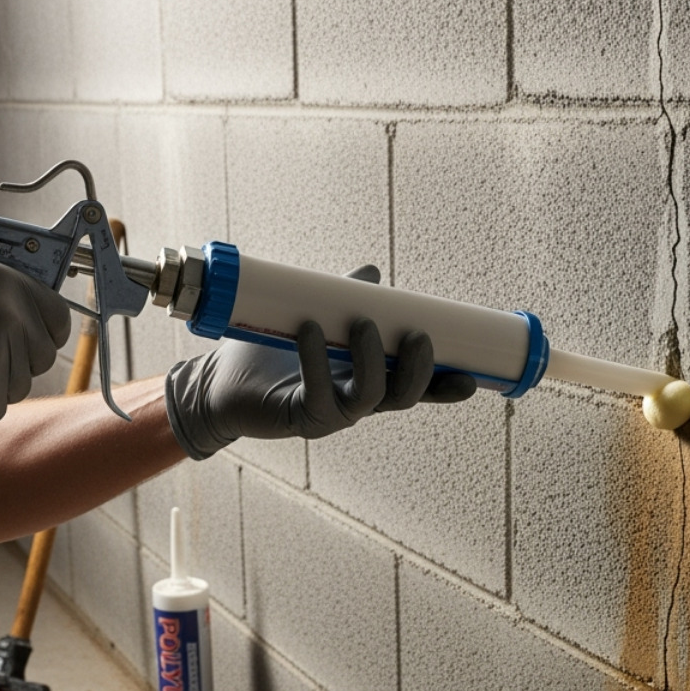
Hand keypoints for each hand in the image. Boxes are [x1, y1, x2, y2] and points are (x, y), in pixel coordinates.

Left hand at [163, 264, 476, 459]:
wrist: (216, 379)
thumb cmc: (265, 352)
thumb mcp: (311, 316)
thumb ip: (341, 298)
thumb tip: (371, 272)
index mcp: (365, 380)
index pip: (415, 387)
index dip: (444, 386)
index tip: (472, 376)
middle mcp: (354, 402)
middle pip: (403, 397)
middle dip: (418, 370)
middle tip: (419, 337)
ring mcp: (329, 414)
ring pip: (369, 398)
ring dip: (371, 361)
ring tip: (362, 324)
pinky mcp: (299, 418)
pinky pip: (319, 395)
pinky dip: (317, 361)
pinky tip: (309, 331)